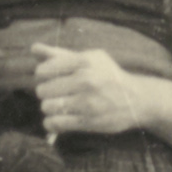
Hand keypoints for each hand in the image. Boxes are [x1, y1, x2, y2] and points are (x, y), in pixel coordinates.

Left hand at [33, 45, 148, 137]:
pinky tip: (59, 118)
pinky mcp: (88, 121)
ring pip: (47, 107)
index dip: (43, 76)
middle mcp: (86, 80)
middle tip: (58, 94)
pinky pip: (55, 123)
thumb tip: (34, 48)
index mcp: (84, 61)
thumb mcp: (90, 59)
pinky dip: (52, 123)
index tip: (52, 78)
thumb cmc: (109, 76)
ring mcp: (87, 102)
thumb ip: (60, 54)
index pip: (44, 70)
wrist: (137, 99)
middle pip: (43, 90)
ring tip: (60, 106)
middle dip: (47, 93)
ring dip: (50, 108)